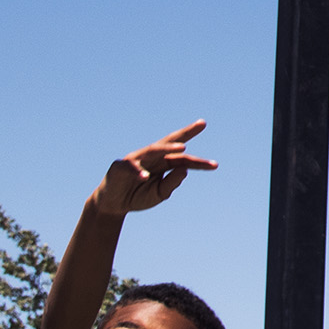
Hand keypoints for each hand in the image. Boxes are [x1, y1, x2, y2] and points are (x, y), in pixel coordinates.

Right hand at [93, 120, 217, 215]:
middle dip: (187, 132)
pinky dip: (137, 172)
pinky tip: (144, 177)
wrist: (114, 204)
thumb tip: (184, 170)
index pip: (184, 160)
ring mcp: (137, 159)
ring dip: (168, 148)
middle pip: (171, 142)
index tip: (215, 165)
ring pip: (154, 150)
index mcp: (165, 163)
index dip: (199, 163)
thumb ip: (171, 183)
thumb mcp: (159, 194)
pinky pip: (131, 167)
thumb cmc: (138, 195)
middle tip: (202, 123)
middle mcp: (153, 157)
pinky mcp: (121, 166)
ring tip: (182, 148)